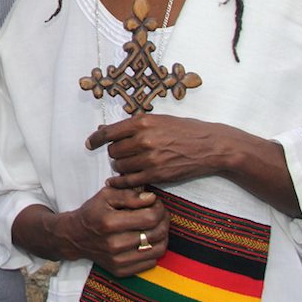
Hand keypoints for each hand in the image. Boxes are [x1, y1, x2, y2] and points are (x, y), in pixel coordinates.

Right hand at [59, 186, 168, 276]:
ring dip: (163, 235)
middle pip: (157, 233)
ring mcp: (118, 260)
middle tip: (158, 213)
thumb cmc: (92, 213)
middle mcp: (114, 244)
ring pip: (158, 249)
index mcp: (109, 223)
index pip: (150, 217)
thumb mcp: (105, 195)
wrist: (75, 237)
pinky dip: (154, 249)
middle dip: (164, 220)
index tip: (155, 203)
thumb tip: (151, 198)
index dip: (159, 208)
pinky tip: (147, 239)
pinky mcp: (121, 271)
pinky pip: (151, 262)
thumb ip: (128, 194)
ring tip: (156, 226)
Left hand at [87, 113, 232, 189]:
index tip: (90, 144)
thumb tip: (104, 128)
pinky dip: (121, 181)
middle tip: (122, 153)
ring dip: (120, 166)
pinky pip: (129, 180)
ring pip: (119, 165)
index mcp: (142, 122)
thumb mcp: (158, 120)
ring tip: (129, 163)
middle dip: (115, 153)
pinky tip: (118, 181)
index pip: (109, 132)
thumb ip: (132, 125)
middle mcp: (144, 139)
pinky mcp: (157, 174)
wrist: (211, 145)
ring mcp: (150, 158)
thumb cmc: (184, 130)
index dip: (96, 139)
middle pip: (113, 150)